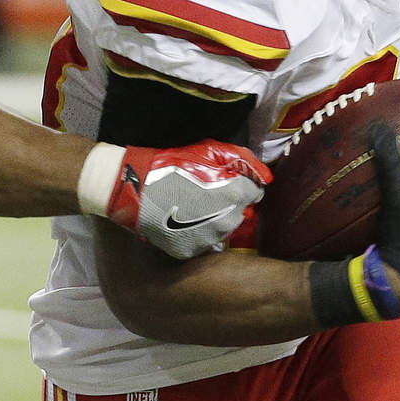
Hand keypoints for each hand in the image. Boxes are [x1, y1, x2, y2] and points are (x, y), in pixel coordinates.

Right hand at [105, 140, 272, 258]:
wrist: (134, 187)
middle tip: (205, 191)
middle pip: (241, 212)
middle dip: (229, 202)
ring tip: (192, 205)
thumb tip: (265, 176)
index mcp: (235, 194)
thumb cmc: (170, 164)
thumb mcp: (207, 149)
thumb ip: (241, 159)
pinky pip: (202, 242)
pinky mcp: (190, 250)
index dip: (240, 183)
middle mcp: (227, 221)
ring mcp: (208, 239)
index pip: (255, 191)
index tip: (224, 179)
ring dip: (214, 218)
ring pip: (222, 229)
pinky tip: (182, 218)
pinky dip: (196, 232)